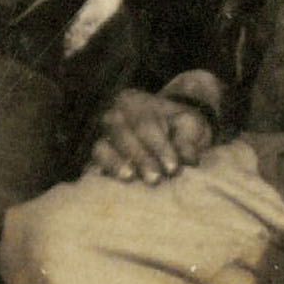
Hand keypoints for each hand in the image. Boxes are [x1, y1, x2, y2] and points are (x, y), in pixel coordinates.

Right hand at [86, 88, 216, 185]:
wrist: (160, 126)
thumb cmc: (176, 125)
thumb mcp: (187, 124)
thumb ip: (187, 139)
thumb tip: (188, 159)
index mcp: (134, 101)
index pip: (145, 125)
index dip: (159, 147)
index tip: (173, 168)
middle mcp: (112, 115)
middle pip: (122, 135)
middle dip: (140, 158)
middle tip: (155, 179)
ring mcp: (101, 135)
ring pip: (102, 147)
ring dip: (116, 163)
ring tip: (129, 177)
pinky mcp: (97, 155)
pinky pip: (95, 162)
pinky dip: (105, 171)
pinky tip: (114, 182)